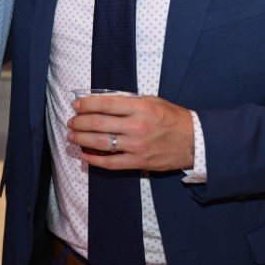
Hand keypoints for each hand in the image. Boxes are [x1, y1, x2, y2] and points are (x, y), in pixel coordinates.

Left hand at [67, 95, 193, 171]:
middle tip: (70, 121)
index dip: (86, 104)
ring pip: (101, 143)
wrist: (193, 141)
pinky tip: (84, 155)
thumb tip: (103, 102)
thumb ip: (129, 101)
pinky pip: (111, 163)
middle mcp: (136, 126)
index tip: (76, 104)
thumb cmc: (172, 118)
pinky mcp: (138, 162)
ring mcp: (136, 146)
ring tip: (72, 136)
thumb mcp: (152, 101)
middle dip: (79, 122)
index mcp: (139, 107)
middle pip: (98, 123)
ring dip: (81, 139)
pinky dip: (94, 160)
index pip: (105, 104)